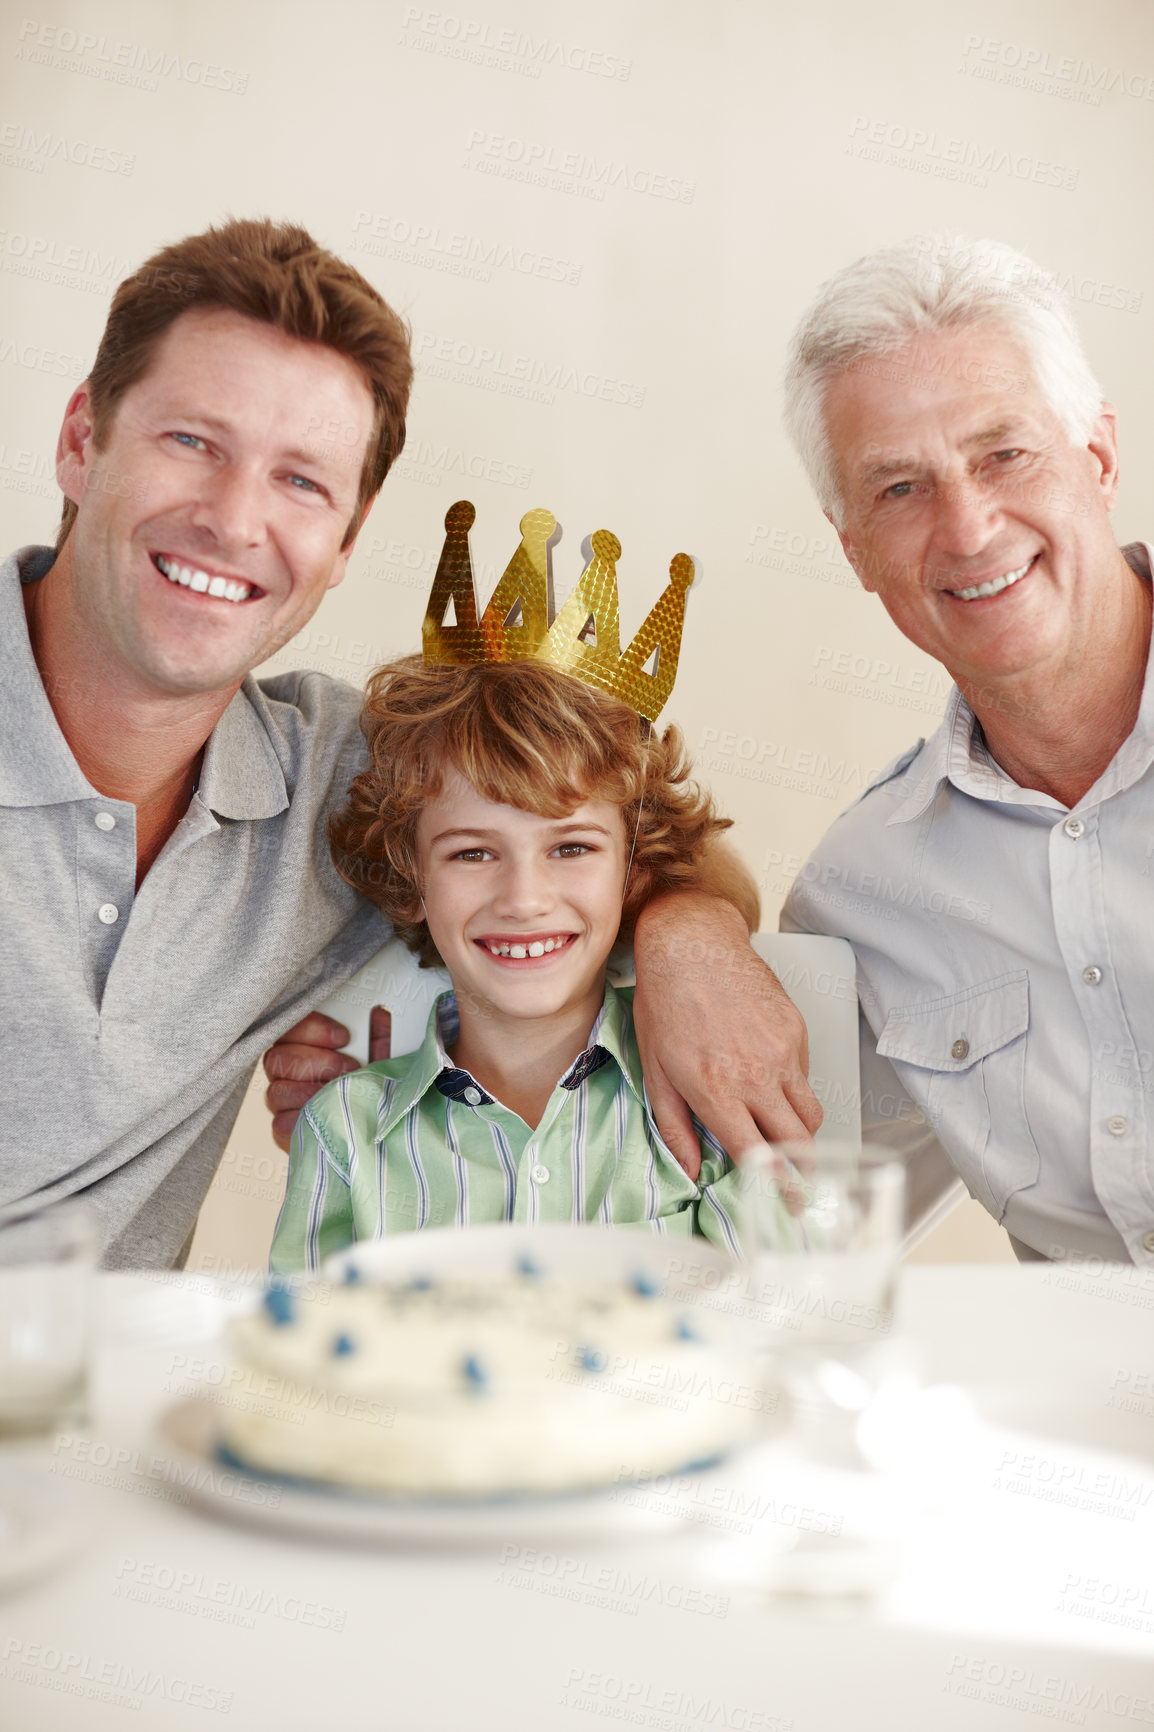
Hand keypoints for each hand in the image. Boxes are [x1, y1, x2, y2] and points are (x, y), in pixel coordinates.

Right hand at [263, 1007, 391, 1151]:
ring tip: (343, 1095)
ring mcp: (281, 1104)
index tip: (344, 1037)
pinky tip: (330, 1117)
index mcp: (300, 1046)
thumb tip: (380, 1011)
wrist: (377, 1131)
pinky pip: (281, 1124)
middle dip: (318, 1062)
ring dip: (313, 1093)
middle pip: (276, 1058)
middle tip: (350, 1068)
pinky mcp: (284, 1132)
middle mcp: (285, 1073)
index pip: (287, 1029)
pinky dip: (306, 1120)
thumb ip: (378, 1036)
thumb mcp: (380, 1059)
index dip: (312, 1029)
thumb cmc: (372, 1091)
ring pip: (276, 1091)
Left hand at [631, 895, 821, 1179]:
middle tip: (800, 1186)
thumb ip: (675, 1126)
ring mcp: (781, 1051)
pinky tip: (770, 1082)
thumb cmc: (665, 1003)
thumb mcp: (655, 1071)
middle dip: (803, 1172)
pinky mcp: (796, 1030)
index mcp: (717, 1090)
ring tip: (785, 1138)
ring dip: (802, 1134)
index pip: (760, 1157)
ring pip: (811, 1113)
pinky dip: (794, 1090)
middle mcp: (756, 1074)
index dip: (778, 1189)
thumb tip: (691, 1168)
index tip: (788, 1206)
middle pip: (799, 1143)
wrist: (691, 945)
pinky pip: (806, 1076)